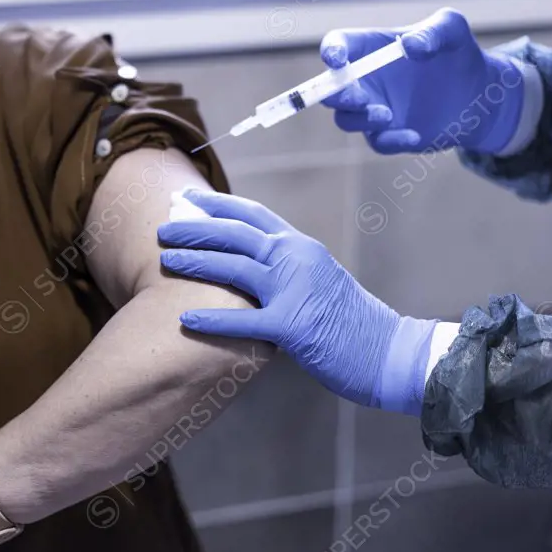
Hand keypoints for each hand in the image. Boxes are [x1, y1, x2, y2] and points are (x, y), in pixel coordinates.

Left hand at [158, 189, 436, 414]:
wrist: (388, 352)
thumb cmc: (352, 322)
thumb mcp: (320, 280)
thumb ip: (288, 267)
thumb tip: (254, 261)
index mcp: (302, 246)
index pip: (254, 215)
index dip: (218, 205)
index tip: (188, 200)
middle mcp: (297, 259)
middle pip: (236, 234)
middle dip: (195, 228)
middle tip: (163, 228)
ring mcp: (295, 289)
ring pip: (234, 267)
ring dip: (194, 262)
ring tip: (164, 261)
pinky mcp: (293, 325)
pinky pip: (242, 320)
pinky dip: (212, 319)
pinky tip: (185, 318)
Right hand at [321, 7, 524, 154]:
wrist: (477, 93)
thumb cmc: (458, 52)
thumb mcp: (452, 30)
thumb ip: (433, 32)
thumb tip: (410, 46)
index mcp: (369, 47)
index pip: (336, 45)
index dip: (331, 52)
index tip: (337, 60)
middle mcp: (364, 79)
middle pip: (330, 89)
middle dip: (336, 95)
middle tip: (359, 98)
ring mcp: (372, 109)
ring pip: (346, 120)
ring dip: (360, 119)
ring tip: (387, 115)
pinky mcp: (387, 135)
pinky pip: (379, 143)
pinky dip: (392, 141)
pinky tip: (414, 136)